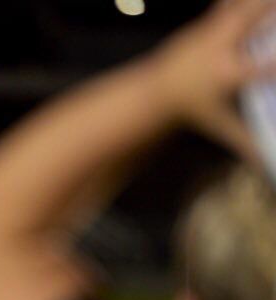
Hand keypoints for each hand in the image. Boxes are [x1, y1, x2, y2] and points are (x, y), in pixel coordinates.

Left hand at [150, 0, 275, 157]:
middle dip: (268, 11)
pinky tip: (253, 2)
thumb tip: (265, 166)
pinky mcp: (204, 24)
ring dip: (258, 3)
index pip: (265, 68)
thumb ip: (244, 142)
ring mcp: (210, 33)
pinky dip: (239, 1)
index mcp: (229, 75)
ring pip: (239, 7)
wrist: (153, 92)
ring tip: (272, 3)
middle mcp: (220, 49)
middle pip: (250, 20)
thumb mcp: (219, 126)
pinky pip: (227, 4)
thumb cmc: (192, 110)